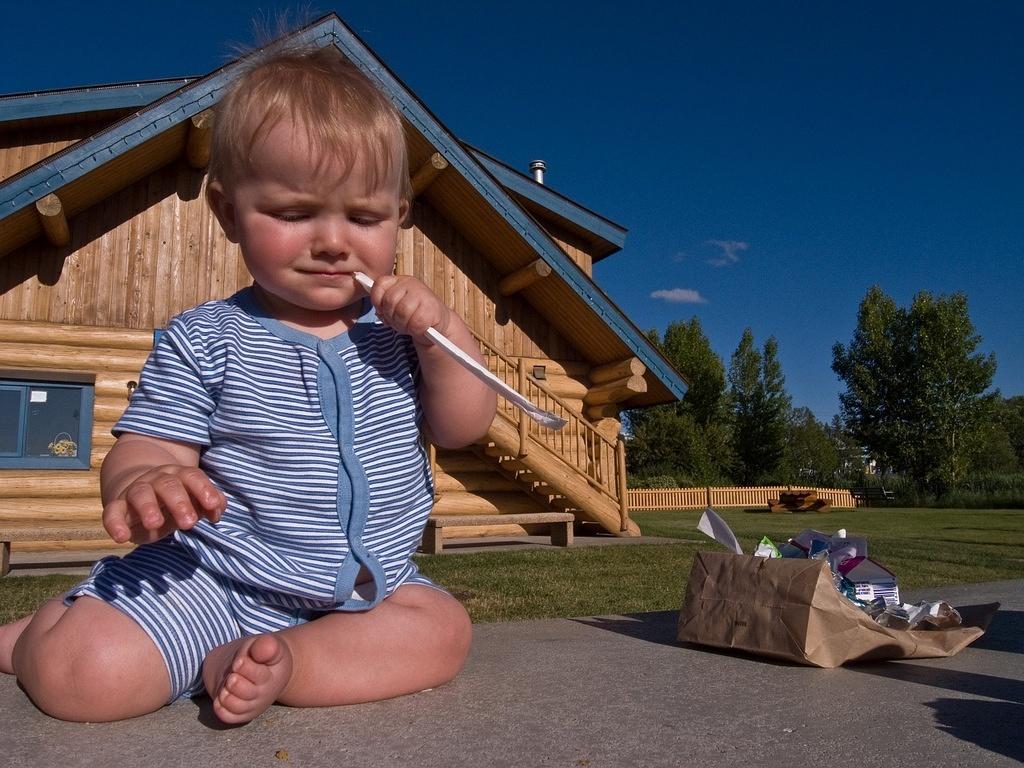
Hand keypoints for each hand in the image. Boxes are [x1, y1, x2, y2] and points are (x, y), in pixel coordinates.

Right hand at [102, 465, 225, 544]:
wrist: (140, 492)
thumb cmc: (175, 500)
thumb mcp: (193, 501)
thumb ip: (209, 505)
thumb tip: (217, 512)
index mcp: (179, 475)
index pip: (193, 477)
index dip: (204, 490)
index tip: (213, 507)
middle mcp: (157, 480)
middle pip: (168, 485)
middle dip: (179, 503)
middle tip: (189, 523)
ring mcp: (136, 491)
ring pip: (141, 494)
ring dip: (148, 507)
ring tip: (156, 523)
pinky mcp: (118, 506)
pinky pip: (112, 512)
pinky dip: (114, 524)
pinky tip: (121, 537)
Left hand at [367, 275, 450, 344]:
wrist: (438, 324)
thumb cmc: (414, 315)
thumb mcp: (396, 307)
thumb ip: (384, 306)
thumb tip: (379, 311)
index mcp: (399, 281)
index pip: (380, 284)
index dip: (377, 300)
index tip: (382, 311)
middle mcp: (411, 284)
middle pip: (389, 301)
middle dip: (391, 317)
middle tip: (399, 322)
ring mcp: (423, 294)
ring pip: (402, 312)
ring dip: (403, 325)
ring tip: (409, 325)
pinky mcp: (432, 308)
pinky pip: (416, 323)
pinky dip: (415, 330)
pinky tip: (419, 328)